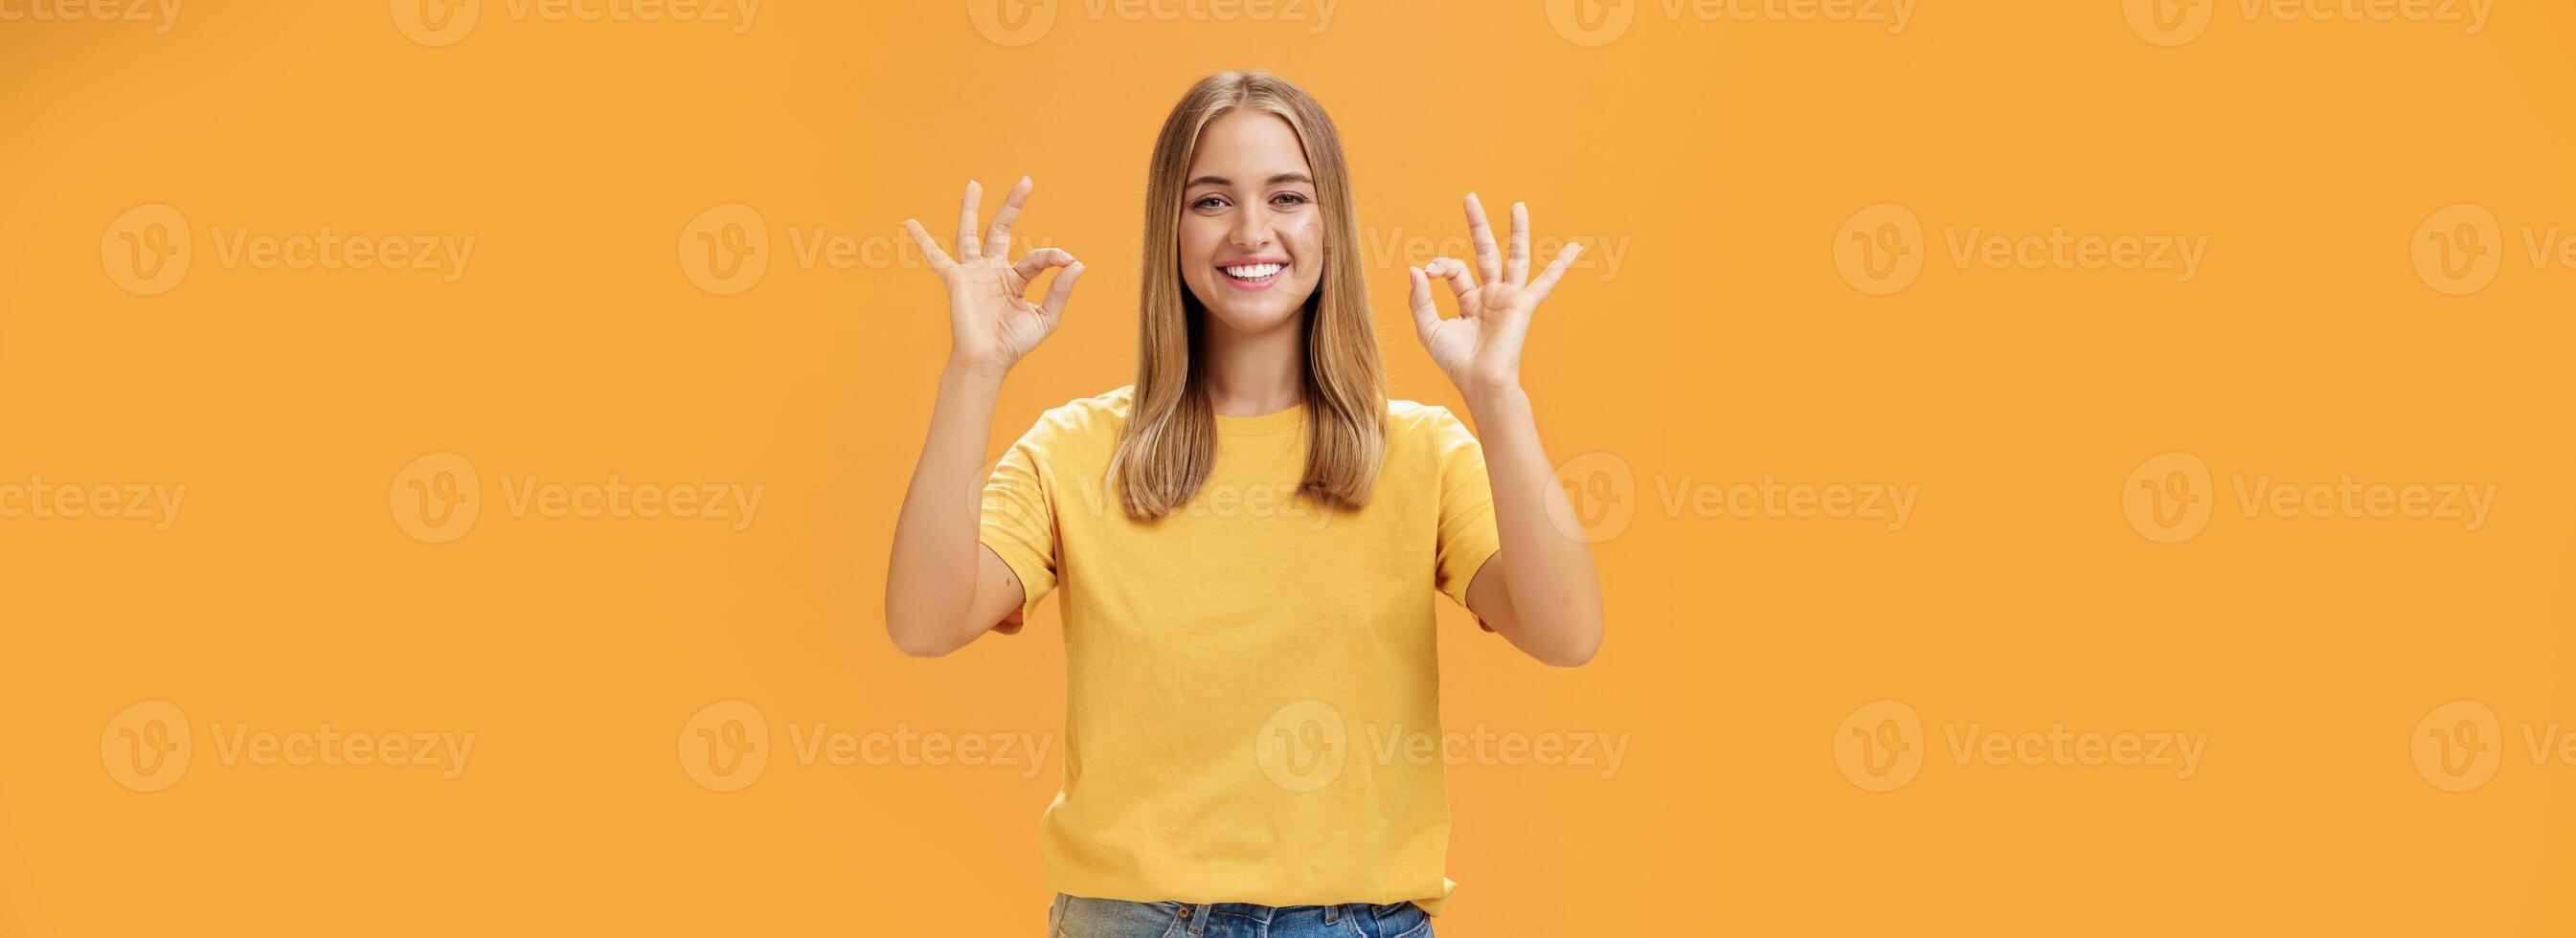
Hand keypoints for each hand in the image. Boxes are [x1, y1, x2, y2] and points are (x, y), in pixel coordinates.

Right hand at [904, 177, 1084, 372]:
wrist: (987, 361)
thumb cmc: (1013, 344)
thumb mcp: (1045, 318)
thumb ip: (1060, 291)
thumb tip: (1077, 264)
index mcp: (1015, 280)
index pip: (1036, 258)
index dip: (1053, 256)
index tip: (1067, 258)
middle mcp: (993, 271)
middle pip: (1000, 230)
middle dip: (1012, 206)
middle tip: (1026, 181)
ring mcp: (973, 273)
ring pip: (970, 233)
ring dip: (971, 208)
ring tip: (974, 184)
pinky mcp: (956, 279)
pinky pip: (936, 257)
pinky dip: (923, 240)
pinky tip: (910, 223)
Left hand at [1407, 193, 1582, 395]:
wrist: (1481, 381)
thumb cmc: (1456, 361)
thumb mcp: (1429, 328)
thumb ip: (1420, 299)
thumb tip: (1416, 268)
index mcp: (1470, 301)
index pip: (1455, 270)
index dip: (1440, 265)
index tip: (1428, 271)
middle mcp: (1491, 296)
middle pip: (1485, 252)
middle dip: (1477, 225)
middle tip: (1470, 197)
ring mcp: (1508, 298)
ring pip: (1515, 257)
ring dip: (1517, 231)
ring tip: (1517, 205)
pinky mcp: (1523, 305)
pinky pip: (1544, 282)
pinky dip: (1559, 266)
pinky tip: (1574, 249)